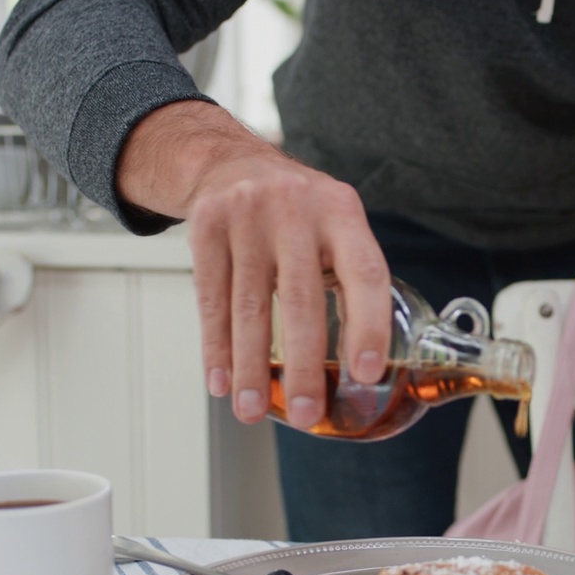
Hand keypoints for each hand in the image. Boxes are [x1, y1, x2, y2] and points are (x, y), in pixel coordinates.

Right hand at [119, 101, 390, 426]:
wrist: (229, 161)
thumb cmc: (297, 211)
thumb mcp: (336, 224)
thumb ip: (352, 280)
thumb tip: (364, 364)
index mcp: (342, 212)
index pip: (365, 274)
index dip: (368, 326)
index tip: (367, 373)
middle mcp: (296, 210)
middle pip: (301, 300)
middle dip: (303, 366)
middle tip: (305, 412)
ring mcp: (247, 217)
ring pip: (249, 307)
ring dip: (251, 367)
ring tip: (252, 410)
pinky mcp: (206, 227)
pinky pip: (210, 299)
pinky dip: (216, 346)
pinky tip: (222, 380)